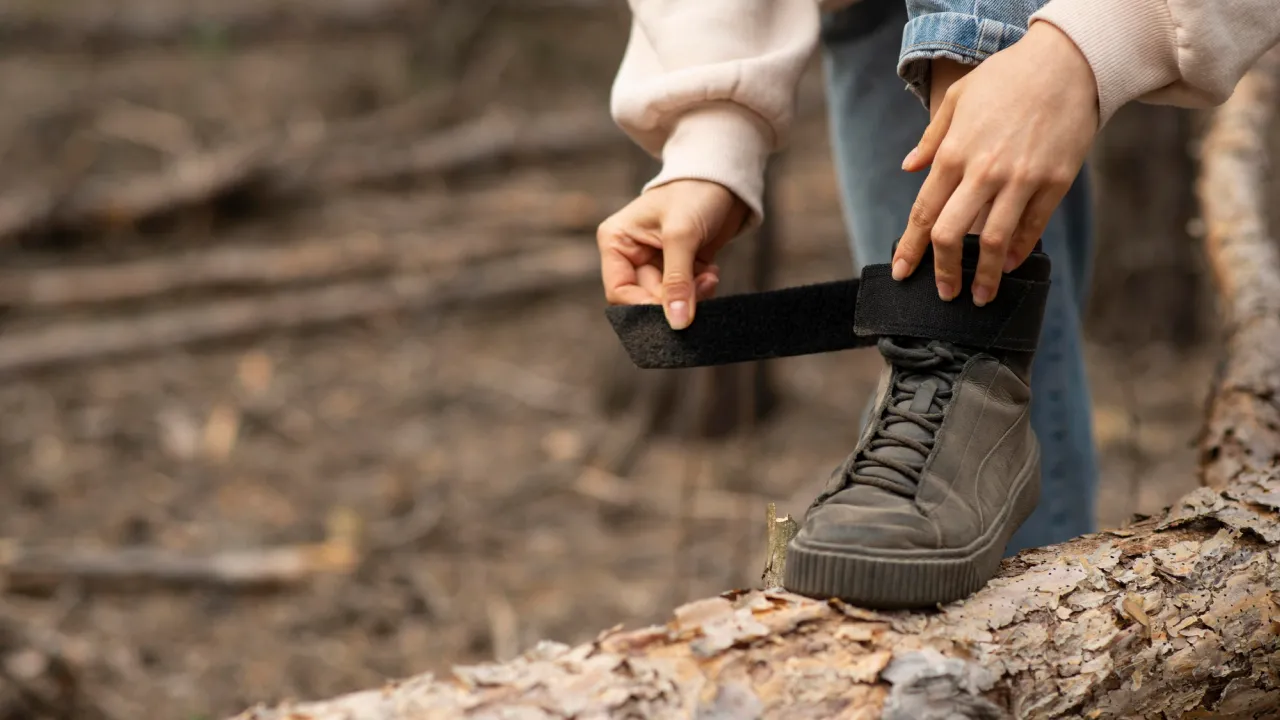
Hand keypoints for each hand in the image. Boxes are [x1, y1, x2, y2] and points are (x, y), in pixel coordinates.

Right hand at [597, 179, 748, 328]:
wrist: (726, 179)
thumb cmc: (695, 193)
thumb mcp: (682, 236)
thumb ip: (677, 282)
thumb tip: (677, 323)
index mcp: (617, 242)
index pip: (619, 291)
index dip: (644, 307)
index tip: (673, 314)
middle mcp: (631, 255)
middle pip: (645, 300)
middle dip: (675, 300)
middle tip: (701, 287)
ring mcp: (655, 263)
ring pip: (667, 301)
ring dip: (692, 295)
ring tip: (709, 276)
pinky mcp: (679, 268)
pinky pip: (684, 295)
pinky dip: (700, 290)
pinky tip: (711, 271)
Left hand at [894, 21, 1098, 305]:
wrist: (1066, 62)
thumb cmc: (1007, 78)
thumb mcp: (957, 98)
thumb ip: (932, 138)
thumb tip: (909, 168)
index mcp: (954, 153)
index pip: (924, 212)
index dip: (911, 248)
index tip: (902, 272)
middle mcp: (984, 171)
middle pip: (952, 235)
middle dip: (944, 271)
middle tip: (944, 293)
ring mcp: (1021, 179)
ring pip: (995, 241)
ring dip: (985, 275)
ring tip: (981, 296)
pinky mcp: (1054, 181)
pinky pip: (1032, 227)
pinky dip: (1019, 251)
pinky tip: (1010, 264)